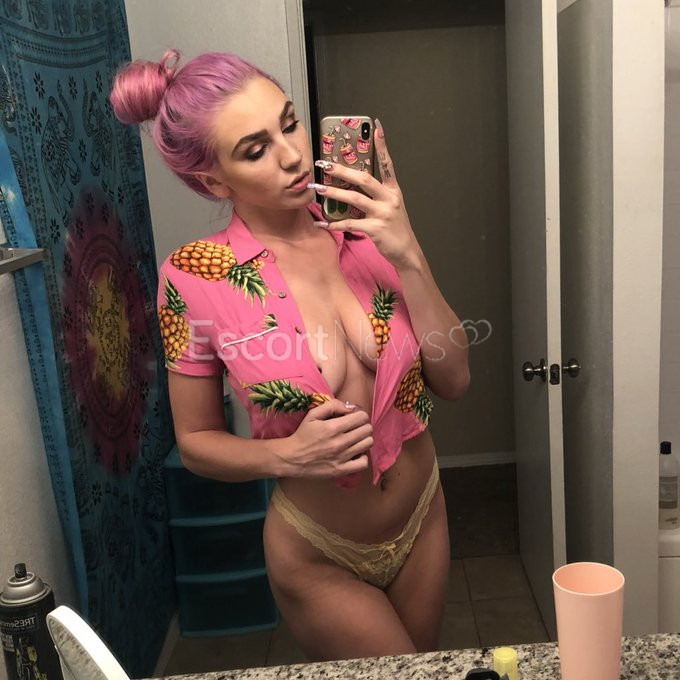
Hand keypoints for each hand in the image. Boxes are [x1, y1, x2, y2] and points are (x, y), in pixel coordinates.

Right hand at [282, 399, 371, 478]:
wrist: (292, 458)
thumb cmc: (303, 434)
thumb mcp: (313, 414)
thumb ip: (332, 406)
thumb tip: (351, 408)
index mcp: (333, 427)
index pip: (362, 417)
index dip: (360, 415)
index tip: (353, 418)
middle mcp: (340, 442)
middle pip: (367, 430)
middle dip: (363, 426)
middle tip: (354, 428)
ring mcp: (341, 457)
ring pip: (368, 444)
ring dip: (363, 439)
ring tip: (354, 440)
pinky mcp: (341, 470)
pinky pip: (363, 463)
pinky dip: (362, 457)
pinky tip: (354, 453)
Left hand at [311, 119, 422, 269]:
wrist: (406, 252)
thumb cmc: (395, 229)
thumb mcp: (391, 207)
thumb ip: (377, 195)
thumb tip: (355, 184)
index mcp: (393, 191)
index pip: (387, 164)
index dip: (382, 146)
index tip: (376, 127)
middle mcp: (389, 199)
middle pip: (364, 179)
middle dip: (342, 171)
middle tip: (325, 164)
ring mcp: (382, 214)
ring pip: (354, 198)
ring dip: (334, 193)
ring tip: (318, 188)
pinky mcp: (375, 229)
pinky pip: (350, 224)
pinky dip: (334, 224)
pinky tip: (322, 223)